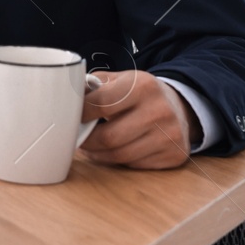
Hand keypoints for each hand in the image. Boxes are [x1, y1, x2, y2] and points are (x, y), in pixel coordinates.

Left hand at [79, 70, 196, 169]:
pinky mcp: (175, 155)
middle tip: (76, 138)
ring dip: (98, 154)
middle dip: (86, 141)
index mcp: (142, 86)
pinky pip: (134, 165)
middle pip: (109, 137)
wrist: (179, 107)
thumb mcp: (118, 80)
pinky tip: (112, 152)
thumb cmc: (138, 93)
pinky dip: (118, 161)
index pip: (100, 105)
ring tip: (90, 147)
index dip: (79, 115)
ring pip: (120, 155)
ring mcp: (170, 135)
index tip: (68, 119)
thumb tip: (64, 101)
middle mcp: (160, 110)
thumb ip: (91, 86)